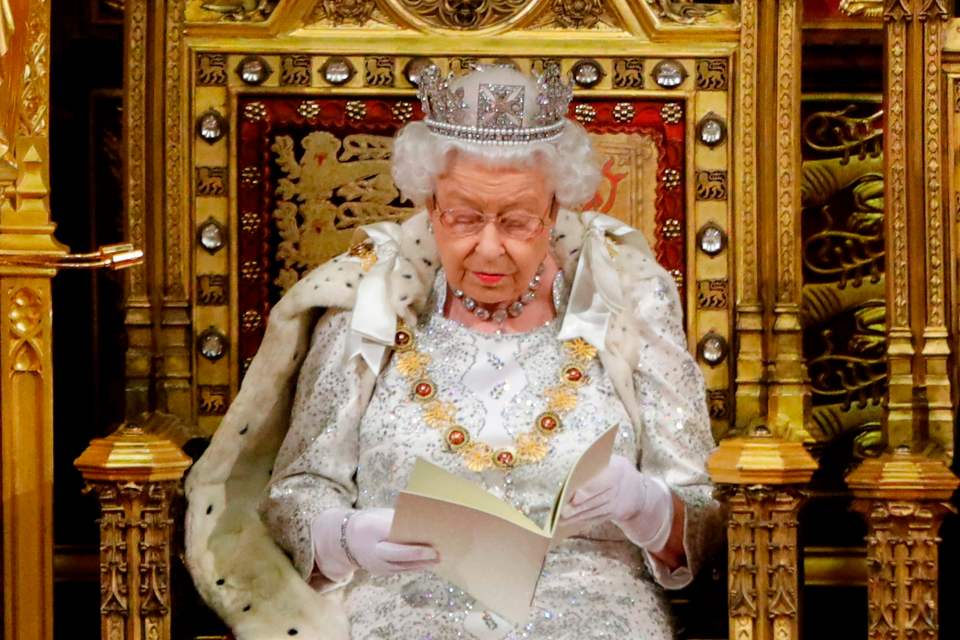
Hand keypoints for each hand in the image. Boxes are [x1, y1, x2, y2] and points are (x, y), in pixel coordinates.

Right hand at [312, 507, 438, 579]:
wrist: (346, 539)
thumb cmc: (370, 521)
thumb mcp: (381, 516)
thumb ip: (398, 520)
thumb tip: (423, 522)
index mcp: (372, 532)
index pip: (394, 540)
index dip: (413, 546)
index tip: (431, 545)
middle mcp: (373, 552)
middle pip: (399, 557)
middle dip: (419, 556)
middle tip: (438, 554)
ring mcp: (376, 565)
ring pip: (402, 567)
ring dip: (421, 564)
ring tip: (439, 559)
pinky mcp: (381, 572)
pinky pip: (400, 570)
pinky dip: (414, 567)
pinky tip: (428, 563)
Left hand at [558, 455, 672, 549]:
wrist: (634, 488)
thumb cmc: (612, 468)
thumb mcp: (610, 461)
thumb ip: (594, 465)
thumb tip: (569, 469)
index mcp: (618, 469)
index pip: (603, 481)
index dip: (588, 490)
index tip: (574, 498)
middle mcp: (619, 488)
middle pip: (597, 500)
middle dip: (579, 507)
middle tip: (562, 511)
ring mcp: (617, 503)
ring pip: (595, 511)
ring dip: (577, 517)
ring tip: (561, 519)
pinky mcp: (613, 514)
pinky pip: (596, 518)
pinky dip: (583, 521)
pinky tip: (569, 523)